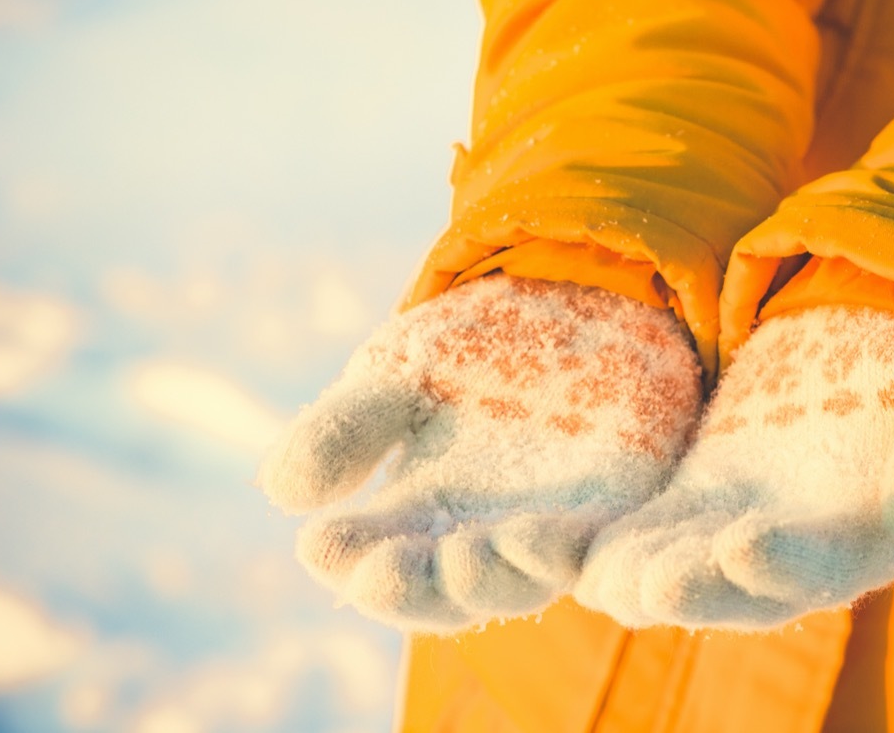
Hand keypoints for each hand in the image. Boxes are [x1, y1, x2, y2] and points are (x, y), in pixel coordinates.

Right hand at [258, 274, 701, 631]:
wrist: (569, 300)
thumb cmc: (470, 349)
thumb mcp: (397, 375)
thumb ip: (346, 427)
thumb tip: (284, 491)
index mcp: (411, 517)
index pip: (368, 563)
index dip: (346, 562)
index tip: (322, 544)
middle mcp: (474, 538)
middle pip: (440, 594)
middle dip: (412, 589)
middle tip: (386, 573)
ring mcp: (543, 528)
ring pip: (516, 583)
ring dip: (489, 578)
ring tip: (467, 555)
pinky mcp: (609, 508)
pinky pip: (593, 550)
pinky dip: (568, 551)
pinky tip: (544, 534)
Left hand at [576, 305, 893, 628]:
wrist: (878, 351)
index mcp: (862, 544)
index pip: (823, 568)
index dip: (787, 562)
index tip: (747, 546)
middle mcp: (786, 558)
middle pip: (730, 587)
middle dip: (686, 584)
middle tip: (640, 584)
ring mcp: (726, 532)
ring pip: (665, 565)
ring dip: (616, 570)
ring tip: (563, 564)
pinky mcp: (684, 500)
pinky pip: (632, 524)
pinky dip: (588, 534)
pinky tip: (535, 533)